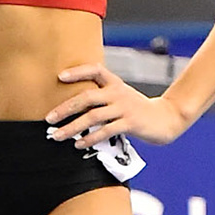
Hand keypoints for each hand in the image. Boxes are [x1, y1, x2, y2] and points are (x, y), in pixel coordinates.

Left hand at [46, 64, 188, 148]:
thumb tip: (74, 105)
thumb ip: (103, 96)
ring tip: (58, 136)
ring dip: (72, 127)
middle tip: (48, 119)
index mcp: (115, 83)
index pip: (95, 69)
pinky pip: (106, 131)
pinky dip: (90, 139)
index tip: (60, 77)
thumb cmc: (138, 109)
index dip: (78, 71)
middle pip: (87, 97)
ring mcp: (124, 108)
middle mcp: (118, 93)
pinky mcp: (130, 123)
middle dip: (65, 108)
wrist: (165, 119)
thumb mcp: (121, 96)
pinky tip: (79, 144)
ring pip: (93, 116)